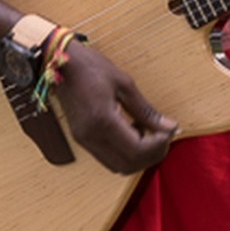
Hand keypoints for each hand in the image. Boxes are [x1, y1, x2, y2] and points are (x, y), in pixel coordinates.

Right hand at [54, 40, 177, 174]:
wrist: (60, 63)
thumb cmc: (91, 67)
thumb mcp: (125, 84)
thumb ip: (146, 110)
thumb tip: (169, 127)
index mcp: (102, 121)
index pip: (137, 150)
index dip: (158, 145)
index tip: (169, 130)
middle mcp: (91, 137)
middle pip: (128, 165)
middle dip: (152, 155)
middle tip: (163, 134)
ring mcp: (84, 141)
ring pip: (118, 166)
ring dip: (139, 157)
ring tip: (148, 132)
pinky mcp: (82, 139)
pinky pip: (108, 158)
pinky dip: (125, 153)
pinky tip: (132, 131)